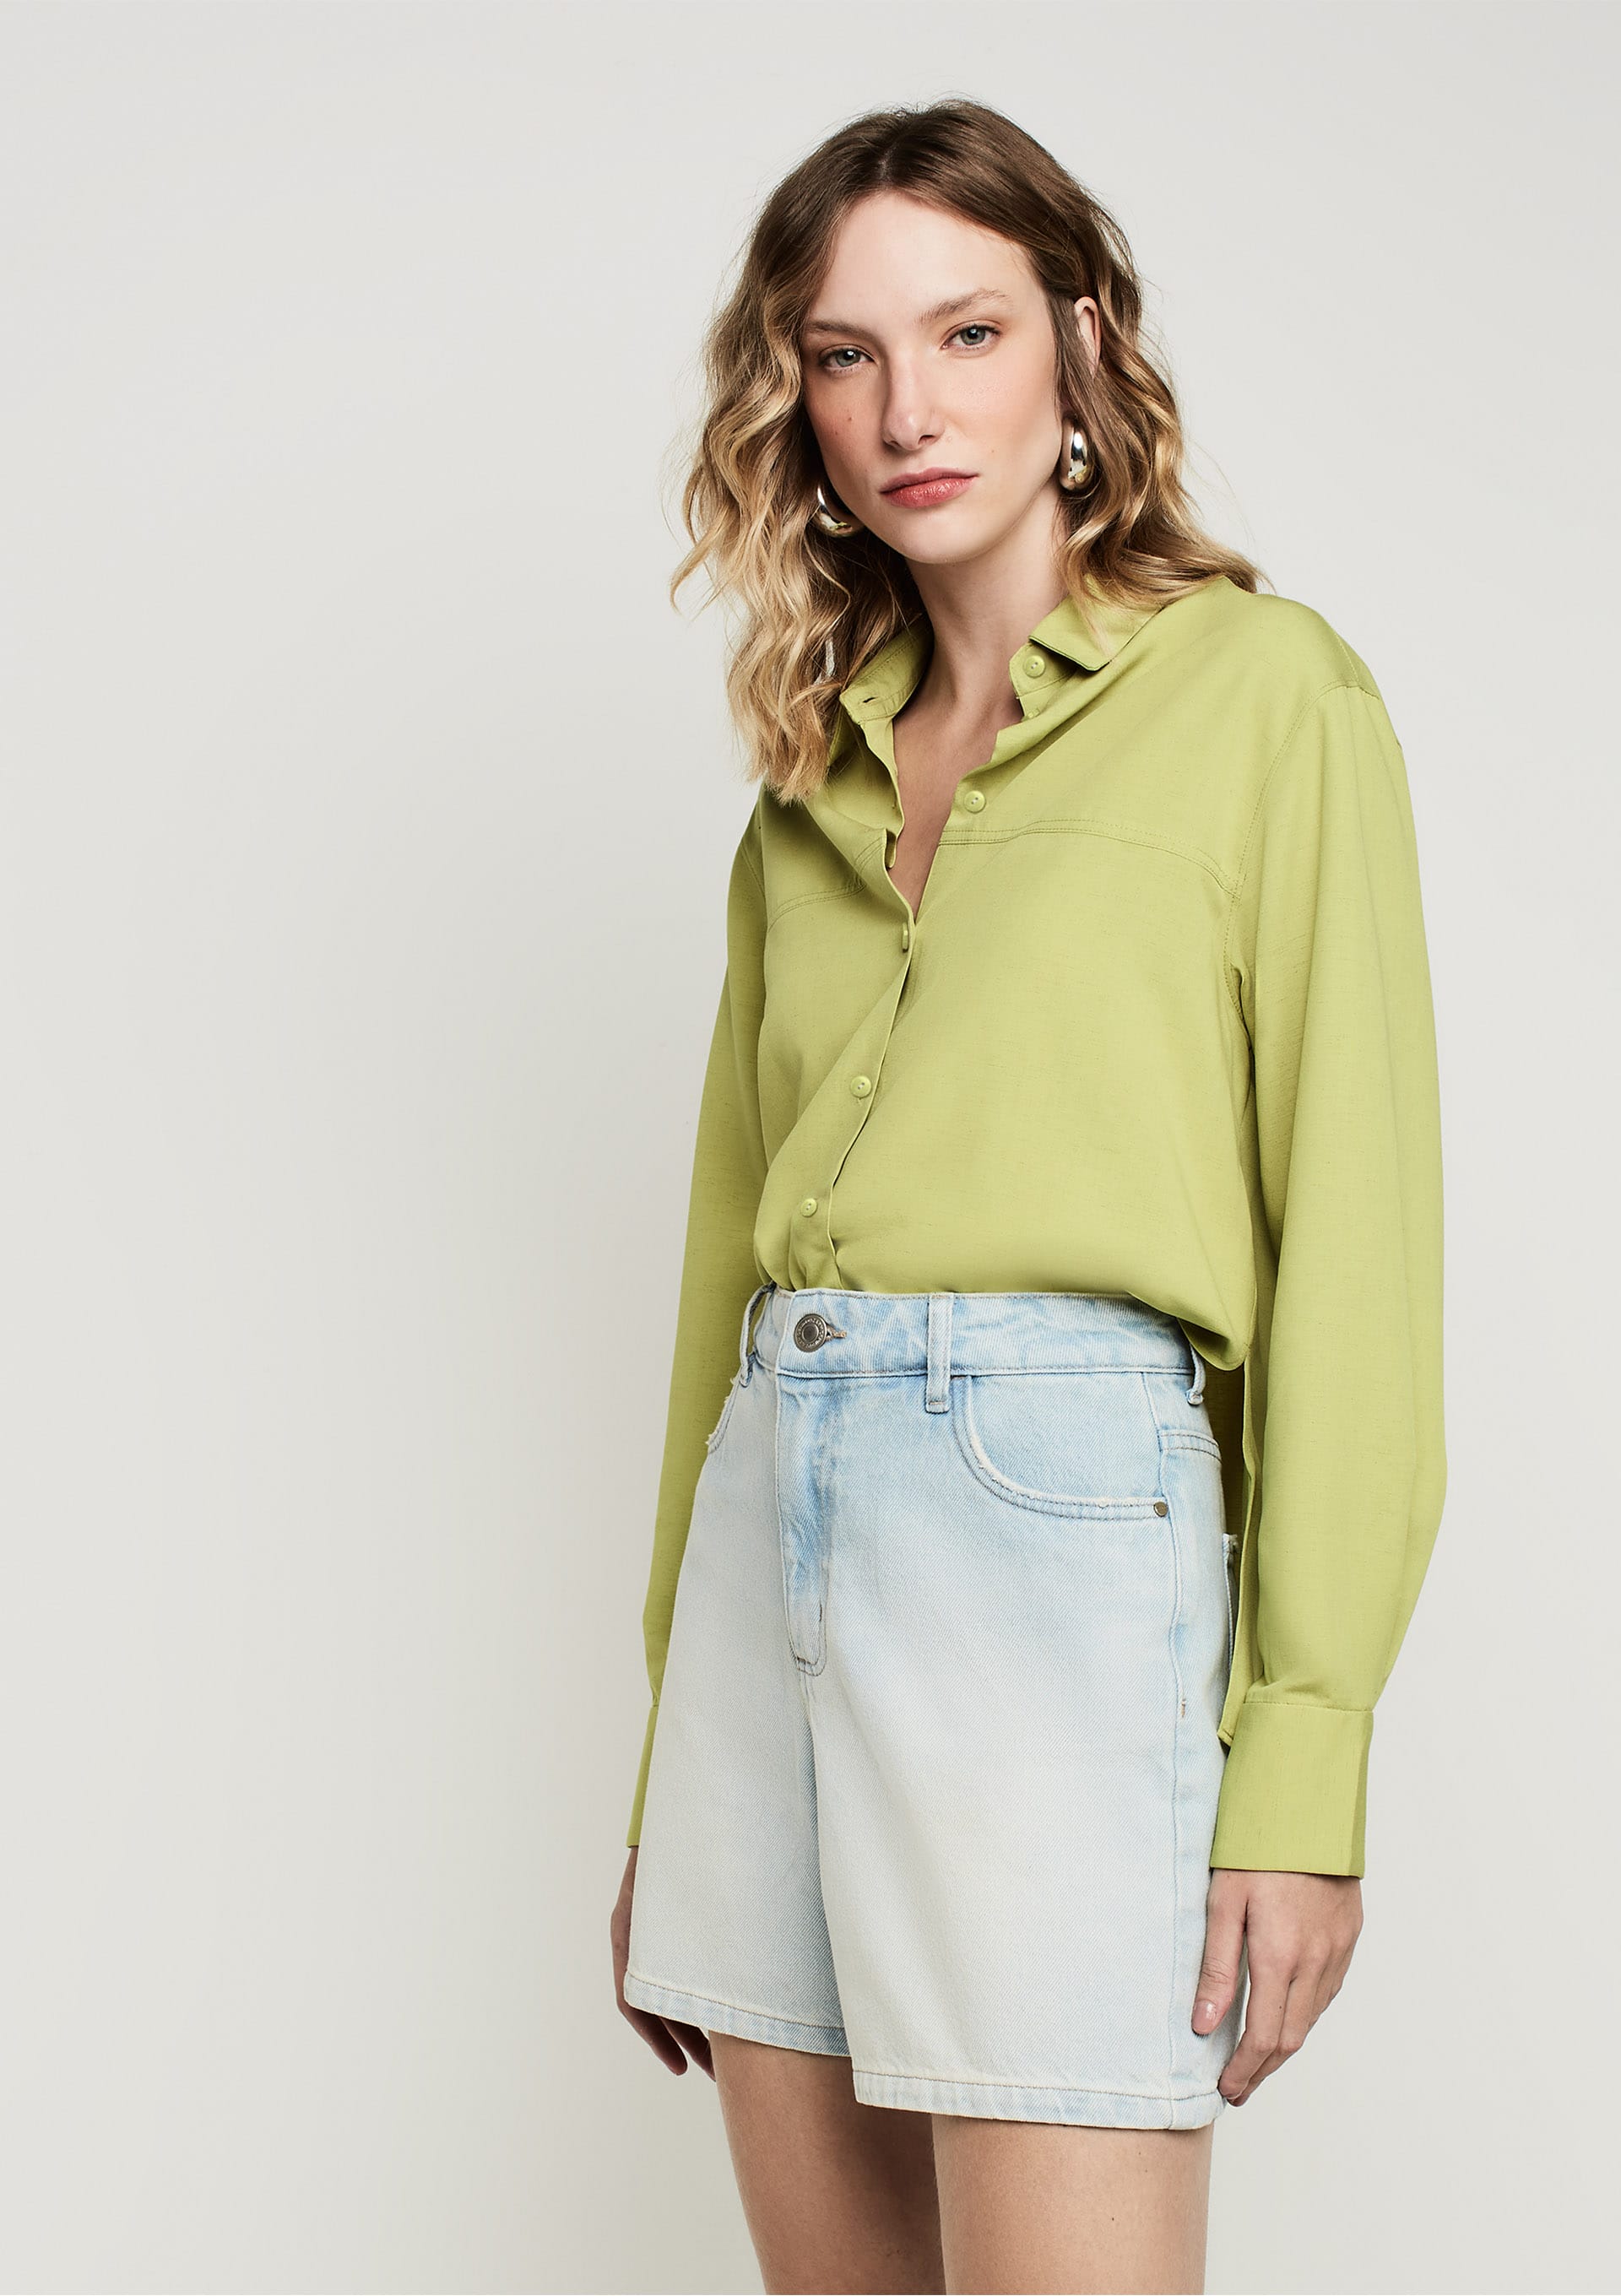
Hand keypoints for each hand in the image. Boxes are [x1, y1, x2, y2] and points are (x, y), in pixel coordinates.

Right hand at [611, 1847, 714, 2079]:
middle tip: (715, 2076)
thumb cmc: (687, 1839)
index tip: (683, 2067)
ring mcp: (647, 1932)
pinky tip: (716, 2019)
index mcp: (630, 1927)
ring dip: (690, 2027)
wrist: (680, 1810)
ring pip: (664, 1993)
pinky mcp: (666, 1930)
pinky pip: (671, 1975)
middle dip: (683, 2041)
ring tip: (721, 2064)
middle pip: (652, 2003)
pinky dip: (691, 2001)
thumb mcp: (685, 1881)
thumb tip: (726, 1958)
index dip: (658, 2036)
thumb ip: (700, 1915)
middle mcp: (633, 1934)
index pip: (633, 1997)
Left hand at [1195, 1866, 1362, 2104]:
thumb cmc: (1256, 1848)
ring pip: (1311, 2017)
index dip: (1243, 2070)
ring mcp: (1337, 1950)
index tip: (1225, 2089)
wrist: (1309, 1806)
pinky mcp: (1349, 1936)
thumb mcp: (1222, 1902)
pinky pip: (1327, 1991)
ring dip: (1284, 2045)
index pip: (1263, 2037)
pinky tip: (1286, 2015)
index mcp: (1280, 1957)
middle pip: (1290, 2038)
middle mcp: (1315, 1962)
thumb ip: (1215, 1966)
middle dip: (1262, 2070)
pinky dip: (1304, 2014)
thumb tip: (1204, 2025)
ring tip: (1256, 2060)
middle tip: (1237, 2088)